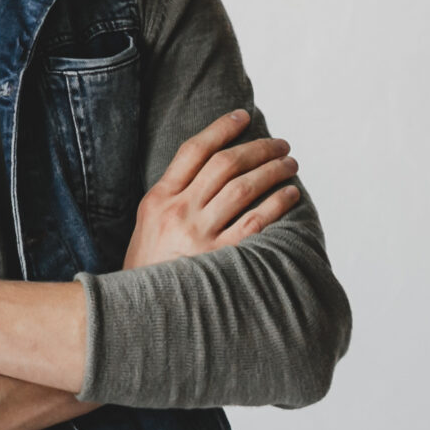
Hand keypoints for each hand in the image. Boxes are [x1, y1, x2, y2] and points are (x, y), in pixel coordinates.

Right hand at [123, 108, 302, 269]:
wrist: (138, 314)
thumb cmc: (148, 267)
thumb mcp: (147, 224)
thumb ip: (173, 196)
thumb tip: (212, 169)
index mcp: (158, 199)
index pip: (194, 150)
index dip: (221, 128)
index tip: (243, 116)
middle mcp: (179, 212)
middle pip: (224, 165)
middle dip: (258, 148)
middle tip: (281, 144)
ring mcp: (199, 236)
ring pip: (243, 188)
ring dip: (272, 170)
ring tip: (290, 164)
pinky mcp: (220, 260)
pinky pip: (255, 223)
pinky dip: (276, 204)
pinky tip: (290, 195)